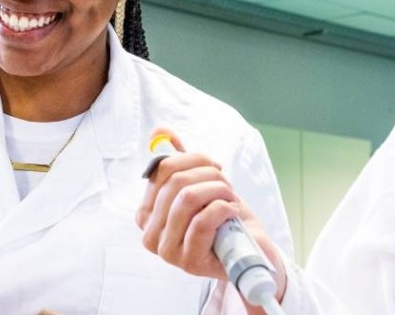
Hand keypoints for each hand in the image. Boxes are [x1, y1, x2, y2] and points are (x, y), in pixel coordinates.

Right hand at [135, 129, 287, 303]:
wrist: (248, 252)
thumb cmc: (222, 219)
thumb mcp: (200, 186)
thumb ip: (178, 160)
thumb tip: (159, 131)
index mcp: (146, 213)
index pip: (160, 170)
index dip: (193, 160)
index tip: (214, 167)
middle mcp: (149, 234)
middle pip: (175, 182)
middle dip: (209, 175)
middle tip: (226, 183)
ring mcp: (167, 251)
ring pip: (188, 198)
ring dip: (219, 190)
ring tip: (231, 197)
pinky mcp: (188, 262)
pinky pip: (202, 221)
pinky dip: (224, 208)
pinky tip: (232, 213)